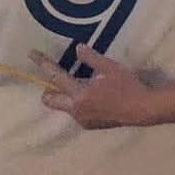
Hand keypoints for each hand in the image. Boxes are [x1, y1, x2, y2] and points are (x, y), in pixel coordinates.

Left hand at [30, 44, 155, 128]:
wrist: (141, 109)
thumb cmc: (126, 86)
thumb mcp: (109, 67)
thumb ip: (90, 58)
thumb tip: (77, 48)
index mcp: (80, 94)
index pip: (56, 77)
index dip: (43, 64)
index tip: (32, 54)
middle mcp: (76, 110)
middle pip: (51, 100)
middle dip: (48, 89)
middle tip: (55, 77)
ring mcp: (83, 120)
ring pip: (65, 105)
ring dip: (66, 95)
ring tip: (81, 84)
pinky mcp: (90, 125)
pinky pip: (76, 111)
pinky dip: (78, 102)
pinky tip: (93, 96)